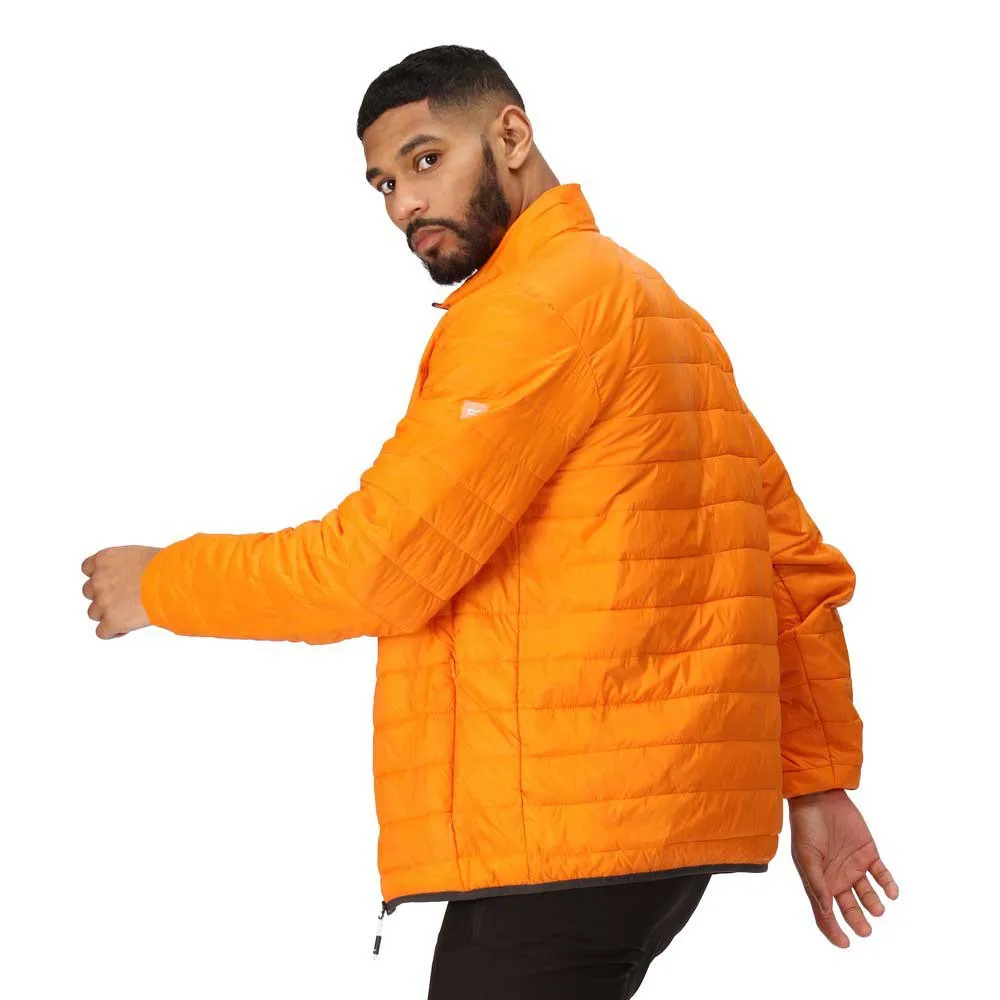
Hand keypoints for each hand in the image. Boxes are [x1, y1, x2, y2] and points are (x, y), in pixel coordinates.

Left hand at [81, 545, 161, 638]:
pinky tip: (126, 627)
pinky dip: (113, 631)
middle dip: (104, 595)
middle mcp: (99, 580)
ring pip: (94, 613)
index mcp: (105, 559)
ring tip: (128, 613)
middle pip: (89, 592)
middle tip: (123, 598)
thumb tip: (128, 575)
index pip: (87, 568)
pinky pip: (102, 632)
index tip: (111, 581)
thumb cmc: (166, 567)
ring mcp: (103, 602)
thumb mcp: (140, 555)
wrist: (174, 582)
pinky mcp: (111, 621)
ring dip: (108, 614)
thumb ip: (125, 565)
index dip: (100, 576)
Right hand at [788, 788, 898, 947]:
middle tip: (866, 931)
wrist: (819, 798)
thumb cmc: (806, 826)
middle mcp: (837, 878)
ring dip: (874, 905)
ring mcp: (854, 866)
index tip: (845, 943)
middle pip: (850, 908)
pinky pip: (882, 875)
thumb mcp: (806, 856)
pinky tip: (891, 893)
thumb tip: (827, 910)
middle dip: (858, 922)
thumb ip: (817, 883)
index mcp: (819, 881)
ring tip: (877, 909)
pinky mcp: (868, 854)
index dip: (833, 931)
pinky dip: (889, 885)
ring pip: (868, 895)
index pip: (825, 914)